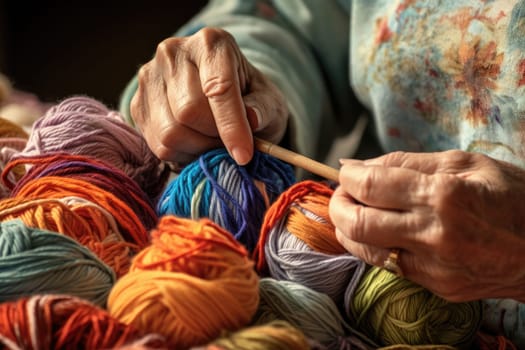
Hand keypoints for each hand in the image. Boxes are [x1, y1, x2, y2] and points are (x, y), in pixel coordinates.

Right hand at [130, 27, 287, 165]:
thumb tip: (252, 119)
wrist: (220, 95)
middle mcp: (173, 53)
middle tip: (230, 144)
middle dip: (214, 138)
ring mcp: (149, 77)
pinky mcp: (137, 104)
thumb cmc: (249, 97)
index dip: (232, 126)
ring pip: (170, 132)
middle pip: (189, 112)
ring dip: (197, 149)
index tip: (244, 155)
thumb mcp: (268, 101)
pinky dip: (182, 154)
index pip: (217, 88)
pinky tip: (196, 144)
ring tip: (213, 144)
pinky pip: (158, 145)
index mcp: (211, 43)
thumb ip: (263, 109)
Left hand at [329, 150, 524, 301]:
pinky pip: (388, 265)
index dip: (347, 177)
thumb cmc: (511, 195)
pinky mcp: (437, 286)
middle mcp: (435, 234)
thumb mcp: (464, 163)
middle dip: (337, 204)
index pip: (370, 186)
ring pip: (364, 249)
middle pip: (356, 222)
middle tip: (343, 193)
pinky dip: (374, 245)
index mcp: (443, 195)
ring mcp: (435, 266)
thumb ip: (405, 162)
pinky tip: (381, 231)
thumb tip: (355, 165)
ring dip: (348, 228)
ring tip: (356, 210)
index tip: (346, 172)